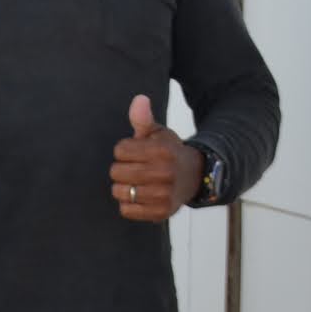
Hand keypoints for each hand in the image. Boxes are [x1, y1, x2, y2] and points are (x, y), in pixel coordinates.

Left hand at [110, 94, 202, 221]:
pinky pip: (126, 210)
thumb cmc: (168, 152)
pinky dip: (129, 204)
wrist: (193, 176)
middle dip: (122, 168)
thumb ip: (143, 118)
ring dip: (123, 187)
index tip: (137, 152)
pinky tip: (140, 196)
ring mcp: (163, 195)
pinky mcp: (161, 212)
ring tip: (137, 182)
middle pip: (116, 172)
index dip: (124, 150)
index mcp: (162, 151)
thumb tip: (139, 99)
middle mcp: (164, 173)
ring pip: (119, 192)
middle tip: (136, 168)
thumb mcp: (157, 133)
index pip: (119, 150)